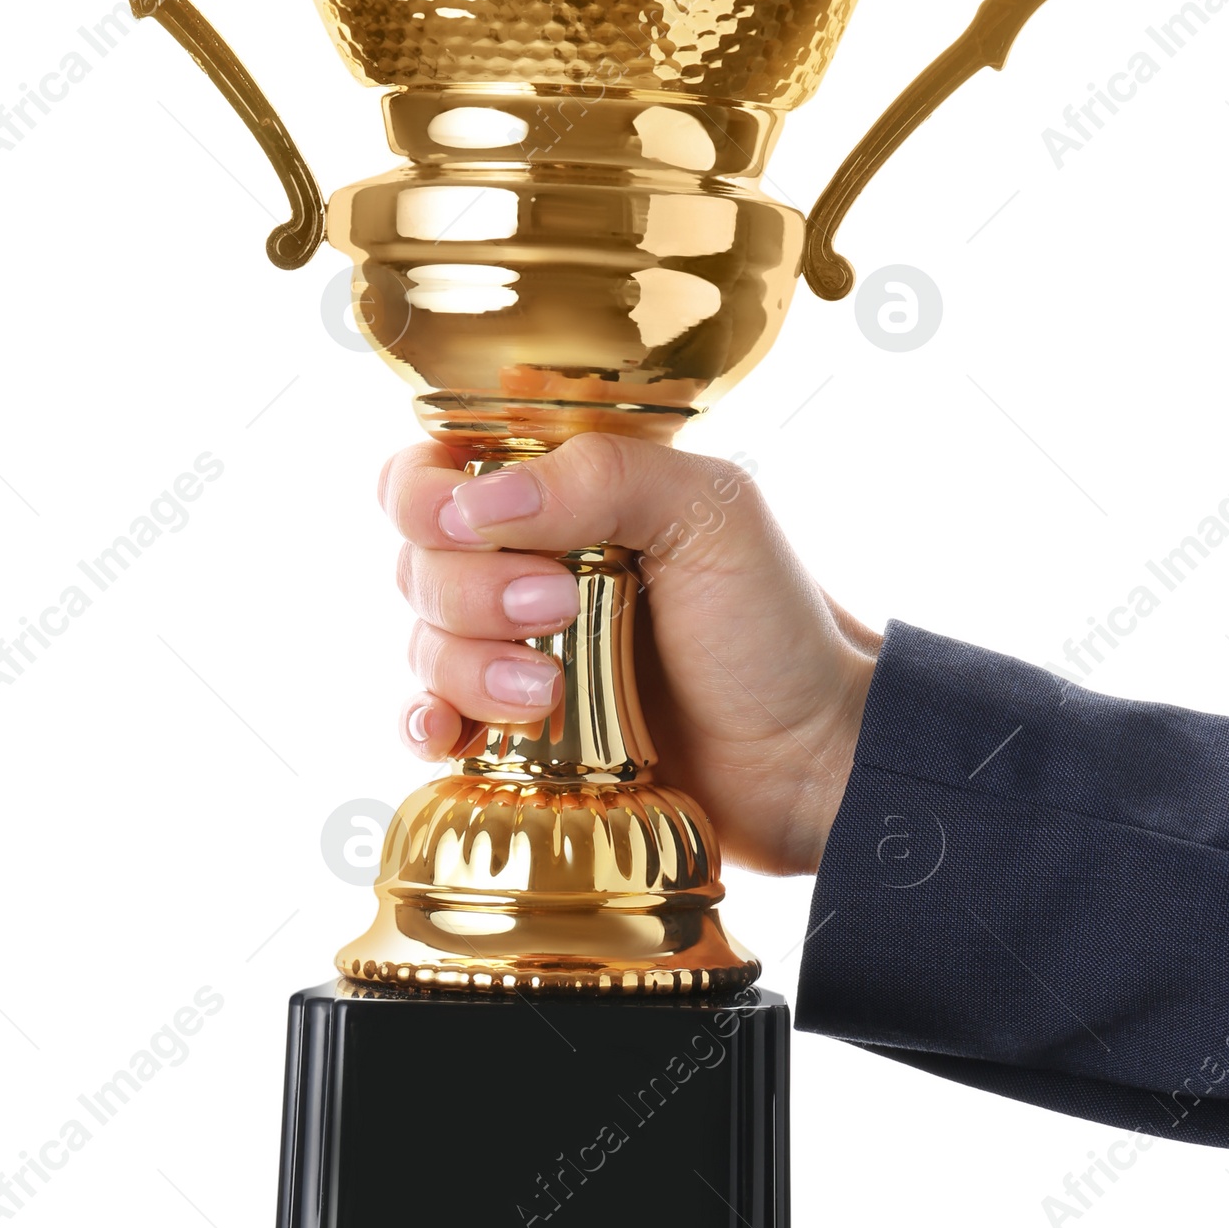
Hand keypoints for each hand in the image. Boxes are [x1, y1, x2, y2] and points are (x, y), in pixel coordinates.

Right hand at [379, 433, 880, 875]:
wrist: (810, 757)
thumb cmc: (773, 624)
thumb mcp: (710, 514)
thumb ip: (602, 476)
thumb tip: (477, 503)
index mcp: (561, 495)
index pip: (434, 470)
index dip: (429, 496)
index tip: (477, 525)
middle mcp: (521, 565)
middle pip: (418, 558)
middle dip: (471, 588)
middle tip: (558, 606)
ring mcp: (512, 652)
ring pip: (422, 641)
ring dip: (466, 663)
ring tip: (550, 690)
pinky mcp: (511, 736)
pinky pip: (429, 721)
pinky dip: (425, 722)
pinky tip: (448, 732)